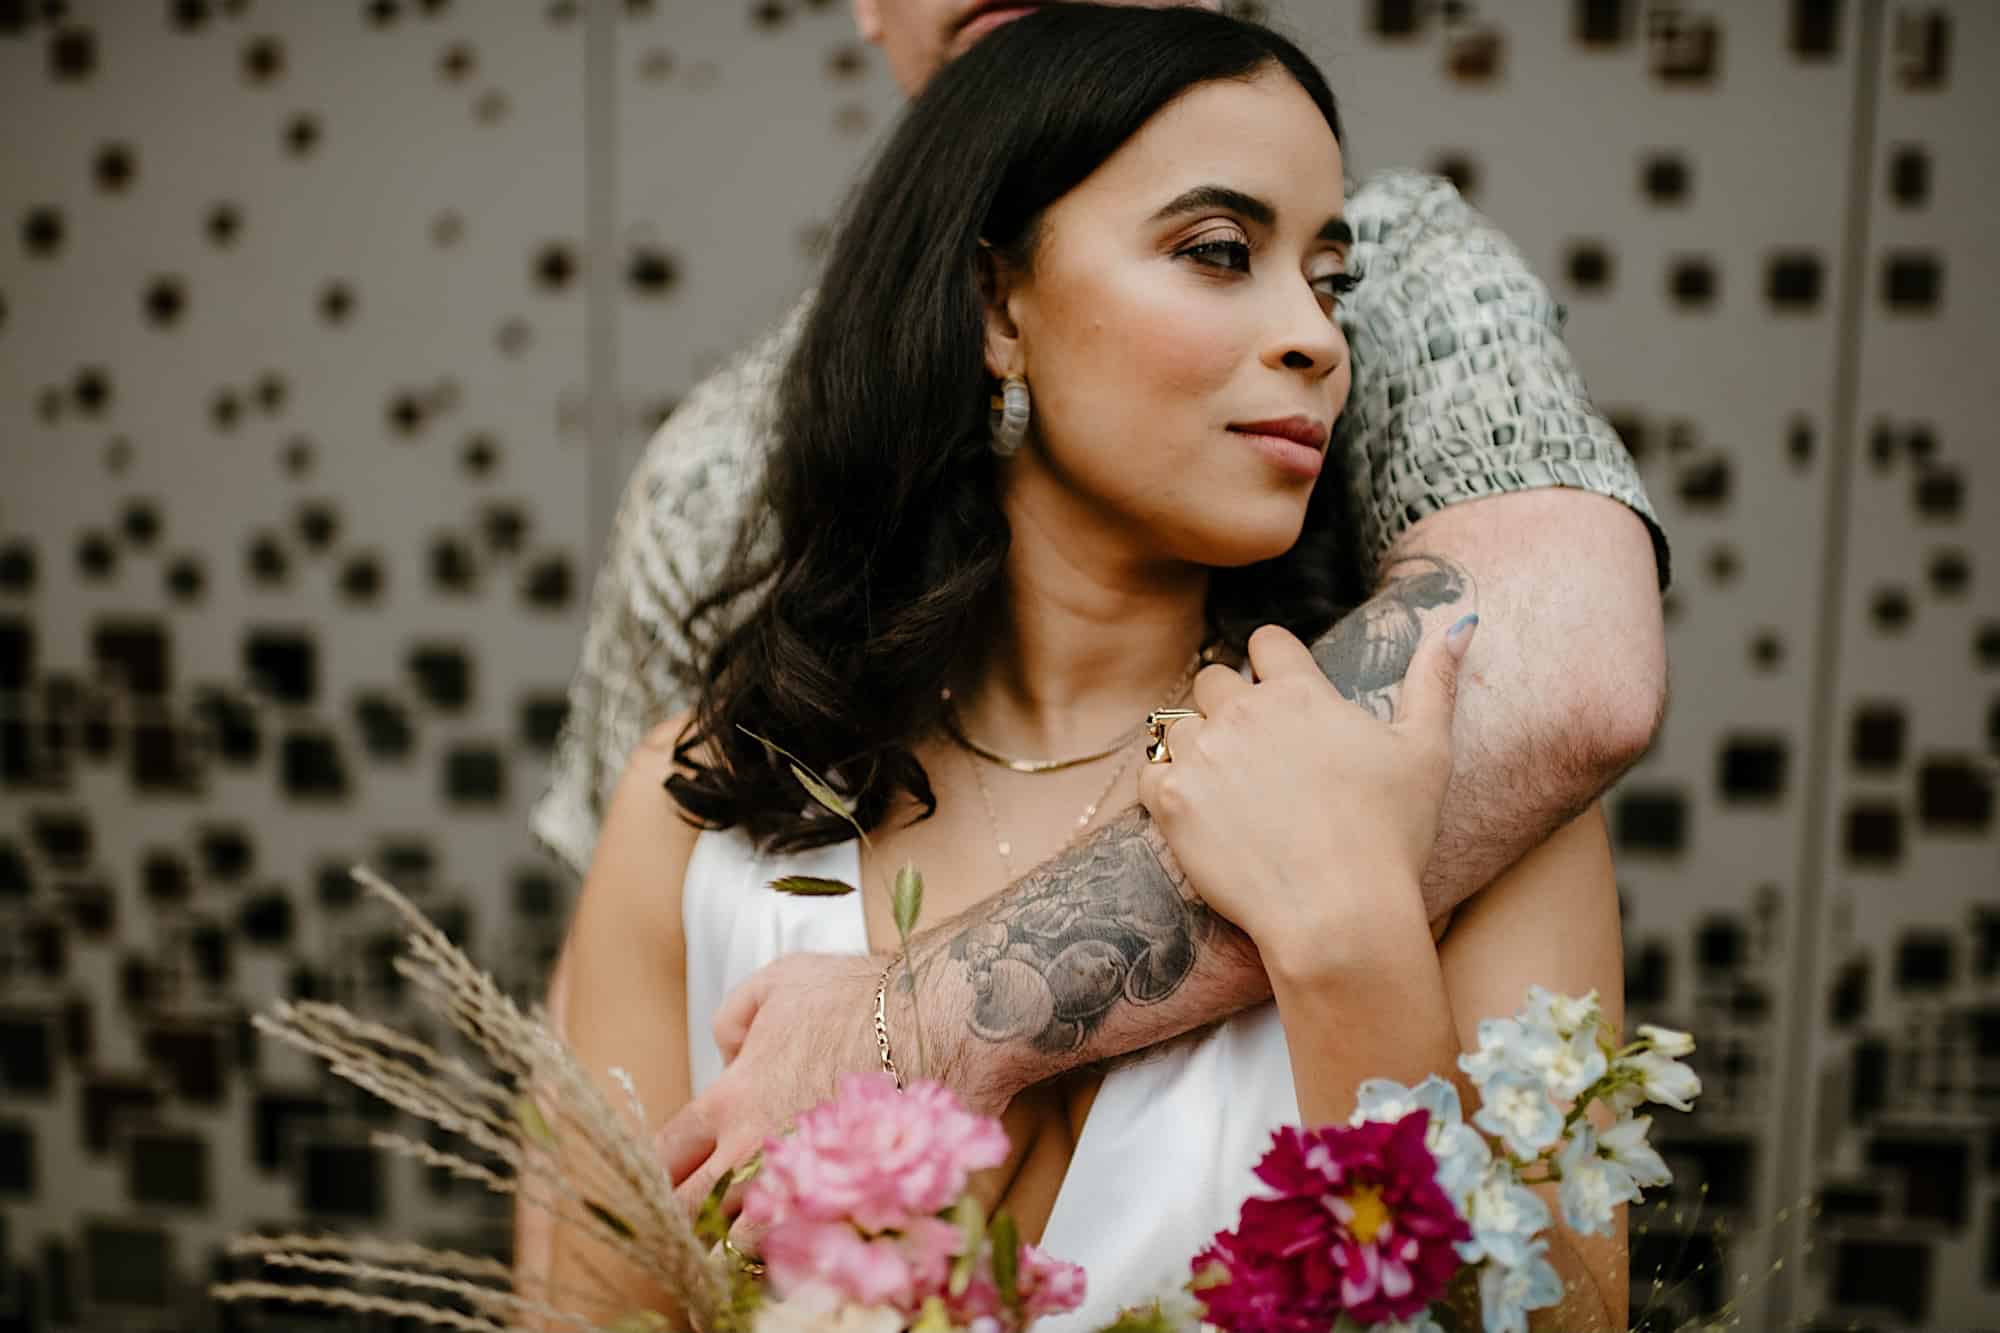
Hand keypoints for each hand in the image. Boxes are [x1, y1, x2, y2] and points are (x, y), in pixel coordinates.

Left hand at [653, 951, 885, 1250]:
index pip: (665, 1155)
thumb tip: (730, 1052)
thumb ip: (735, 1015)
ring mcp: (802, 1185)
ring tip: (751, 1229)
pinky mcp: (847, 1203)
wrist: (940, 1021)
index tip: (672, 1175)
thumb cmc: (864, 996)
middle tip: (699, 1215)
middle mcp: (755, 1151)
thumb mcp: (782, 978)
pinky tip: (803, 1232)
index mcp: (731, 1099)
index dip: (662, 1170)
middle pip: (690, 1213)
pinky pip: (804, 1247)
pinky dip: (796, 1247)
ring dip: (739, 1240)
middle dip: (686, 1218)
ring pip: (744, 1244)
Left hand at [1135, 616, 1475, 950]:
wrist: (1338, 913)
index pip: (1266, 641)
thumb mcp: (1428, 752)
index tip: (1280, 695)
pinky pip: (1150, 772)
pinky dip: (1167, 787)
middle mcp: (1244, 712)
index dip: (1272, 664)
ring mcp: (1203, 755)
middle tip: (1258, 756)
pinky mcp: (1172, 801)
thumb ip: (1434, 680)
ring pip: (1178, 725)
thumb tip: (1461, 622)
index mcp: (1299, 693)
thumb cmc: (1390, 836)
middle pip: (1214, 680)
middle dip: (1230, 706)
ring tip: (1230, 790)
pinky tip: (1200, 813)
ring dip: (1198, 747)